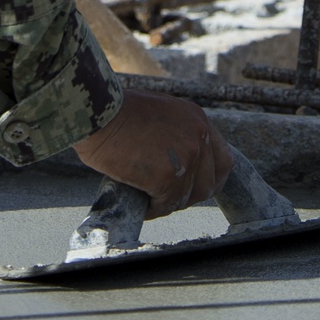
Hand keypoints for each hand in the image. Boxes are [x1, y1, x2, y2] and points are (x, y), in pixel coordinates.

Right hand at [73, 89, 232, 218]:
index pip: (222, 159)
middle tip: (165, 196)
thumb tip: (176, 160)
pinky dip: (152, 209)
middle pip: (208, 184)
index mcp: (197, 118)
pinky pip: (165, 205)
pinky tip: (139, 202)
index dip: (210, 178)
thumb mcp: (159, 112)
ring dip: (166, 202)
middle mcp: (198, 136)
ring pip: (185, 197)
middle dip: (188, 195)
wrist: (98, 111)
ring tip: (146, 197)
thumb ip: (176, 133)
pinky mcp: (168, 177)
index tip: (197, 188)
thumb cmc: (116, 110)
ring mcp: (187, 156)